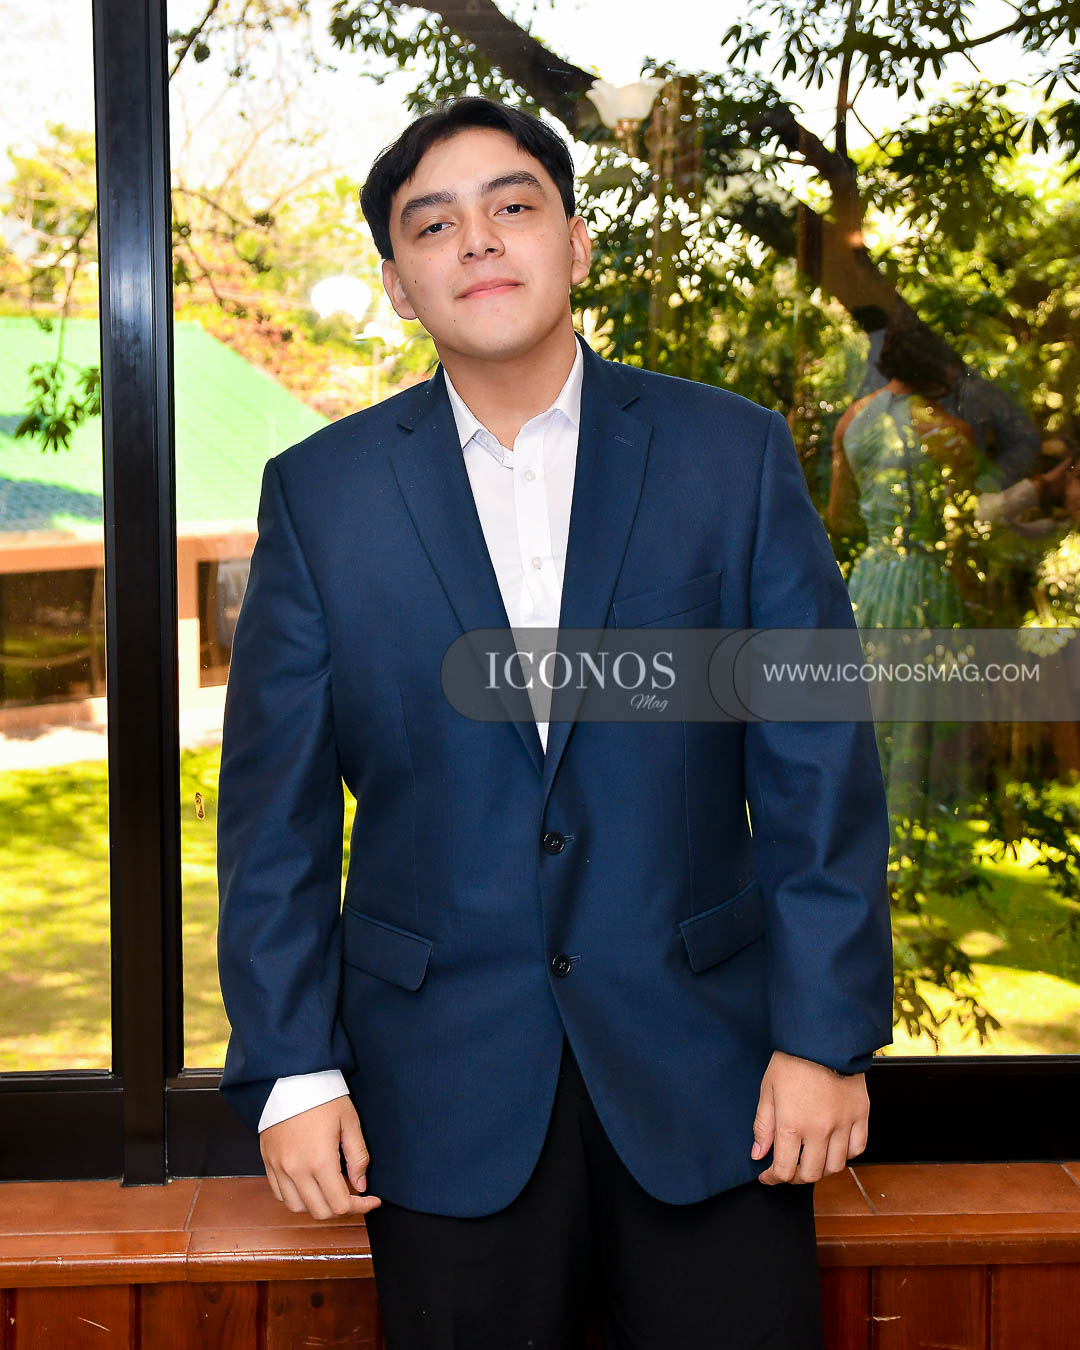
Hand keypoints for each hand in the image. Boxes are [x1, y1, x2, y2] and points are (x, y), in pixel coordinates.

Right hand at [260, 1097, 382, 1219]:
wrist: (290, 1078)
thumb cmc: (322, 1096)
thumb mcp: (349, 1122)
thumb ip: (358, 1156)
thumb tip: (362, 1185)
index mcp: (320, 1161)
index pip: (340, 1205)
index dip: (360, 1207)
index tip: (372, 1200)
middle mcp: (296, 1170)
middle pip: (320, 1212)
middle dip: (341, 1208)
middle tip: (354, 1193)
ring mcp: (279, 1168)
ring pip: (298, 1207)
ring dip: (317, 1205)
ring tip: (330, 1189)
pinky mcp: (268, 1162)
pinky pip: (279, 1194)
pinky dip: (295, 1197)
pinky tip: (309, 1184)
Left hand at [750, 1050, 867, 1184]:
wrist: (822, 1038)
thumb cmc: (791, 1060)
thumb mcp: (768, 1090)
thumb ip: (763, 1126)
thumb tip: (758, 1155)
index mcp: (792, 1124)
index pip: (784, 1170)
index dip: (773, 1178)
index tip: (767, 1175)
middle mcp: (819, 1130)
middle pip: (811, 1174)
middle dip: (795, 1177)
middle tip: (788, 1168)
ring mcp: (843, 1124)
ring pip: (835, 1166)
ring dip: (821, 1168)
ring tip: (810, 1158)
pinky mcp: (860, 1115)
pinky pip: (857, 1148)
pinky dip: (846, 1154)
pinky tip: (834, 1147)